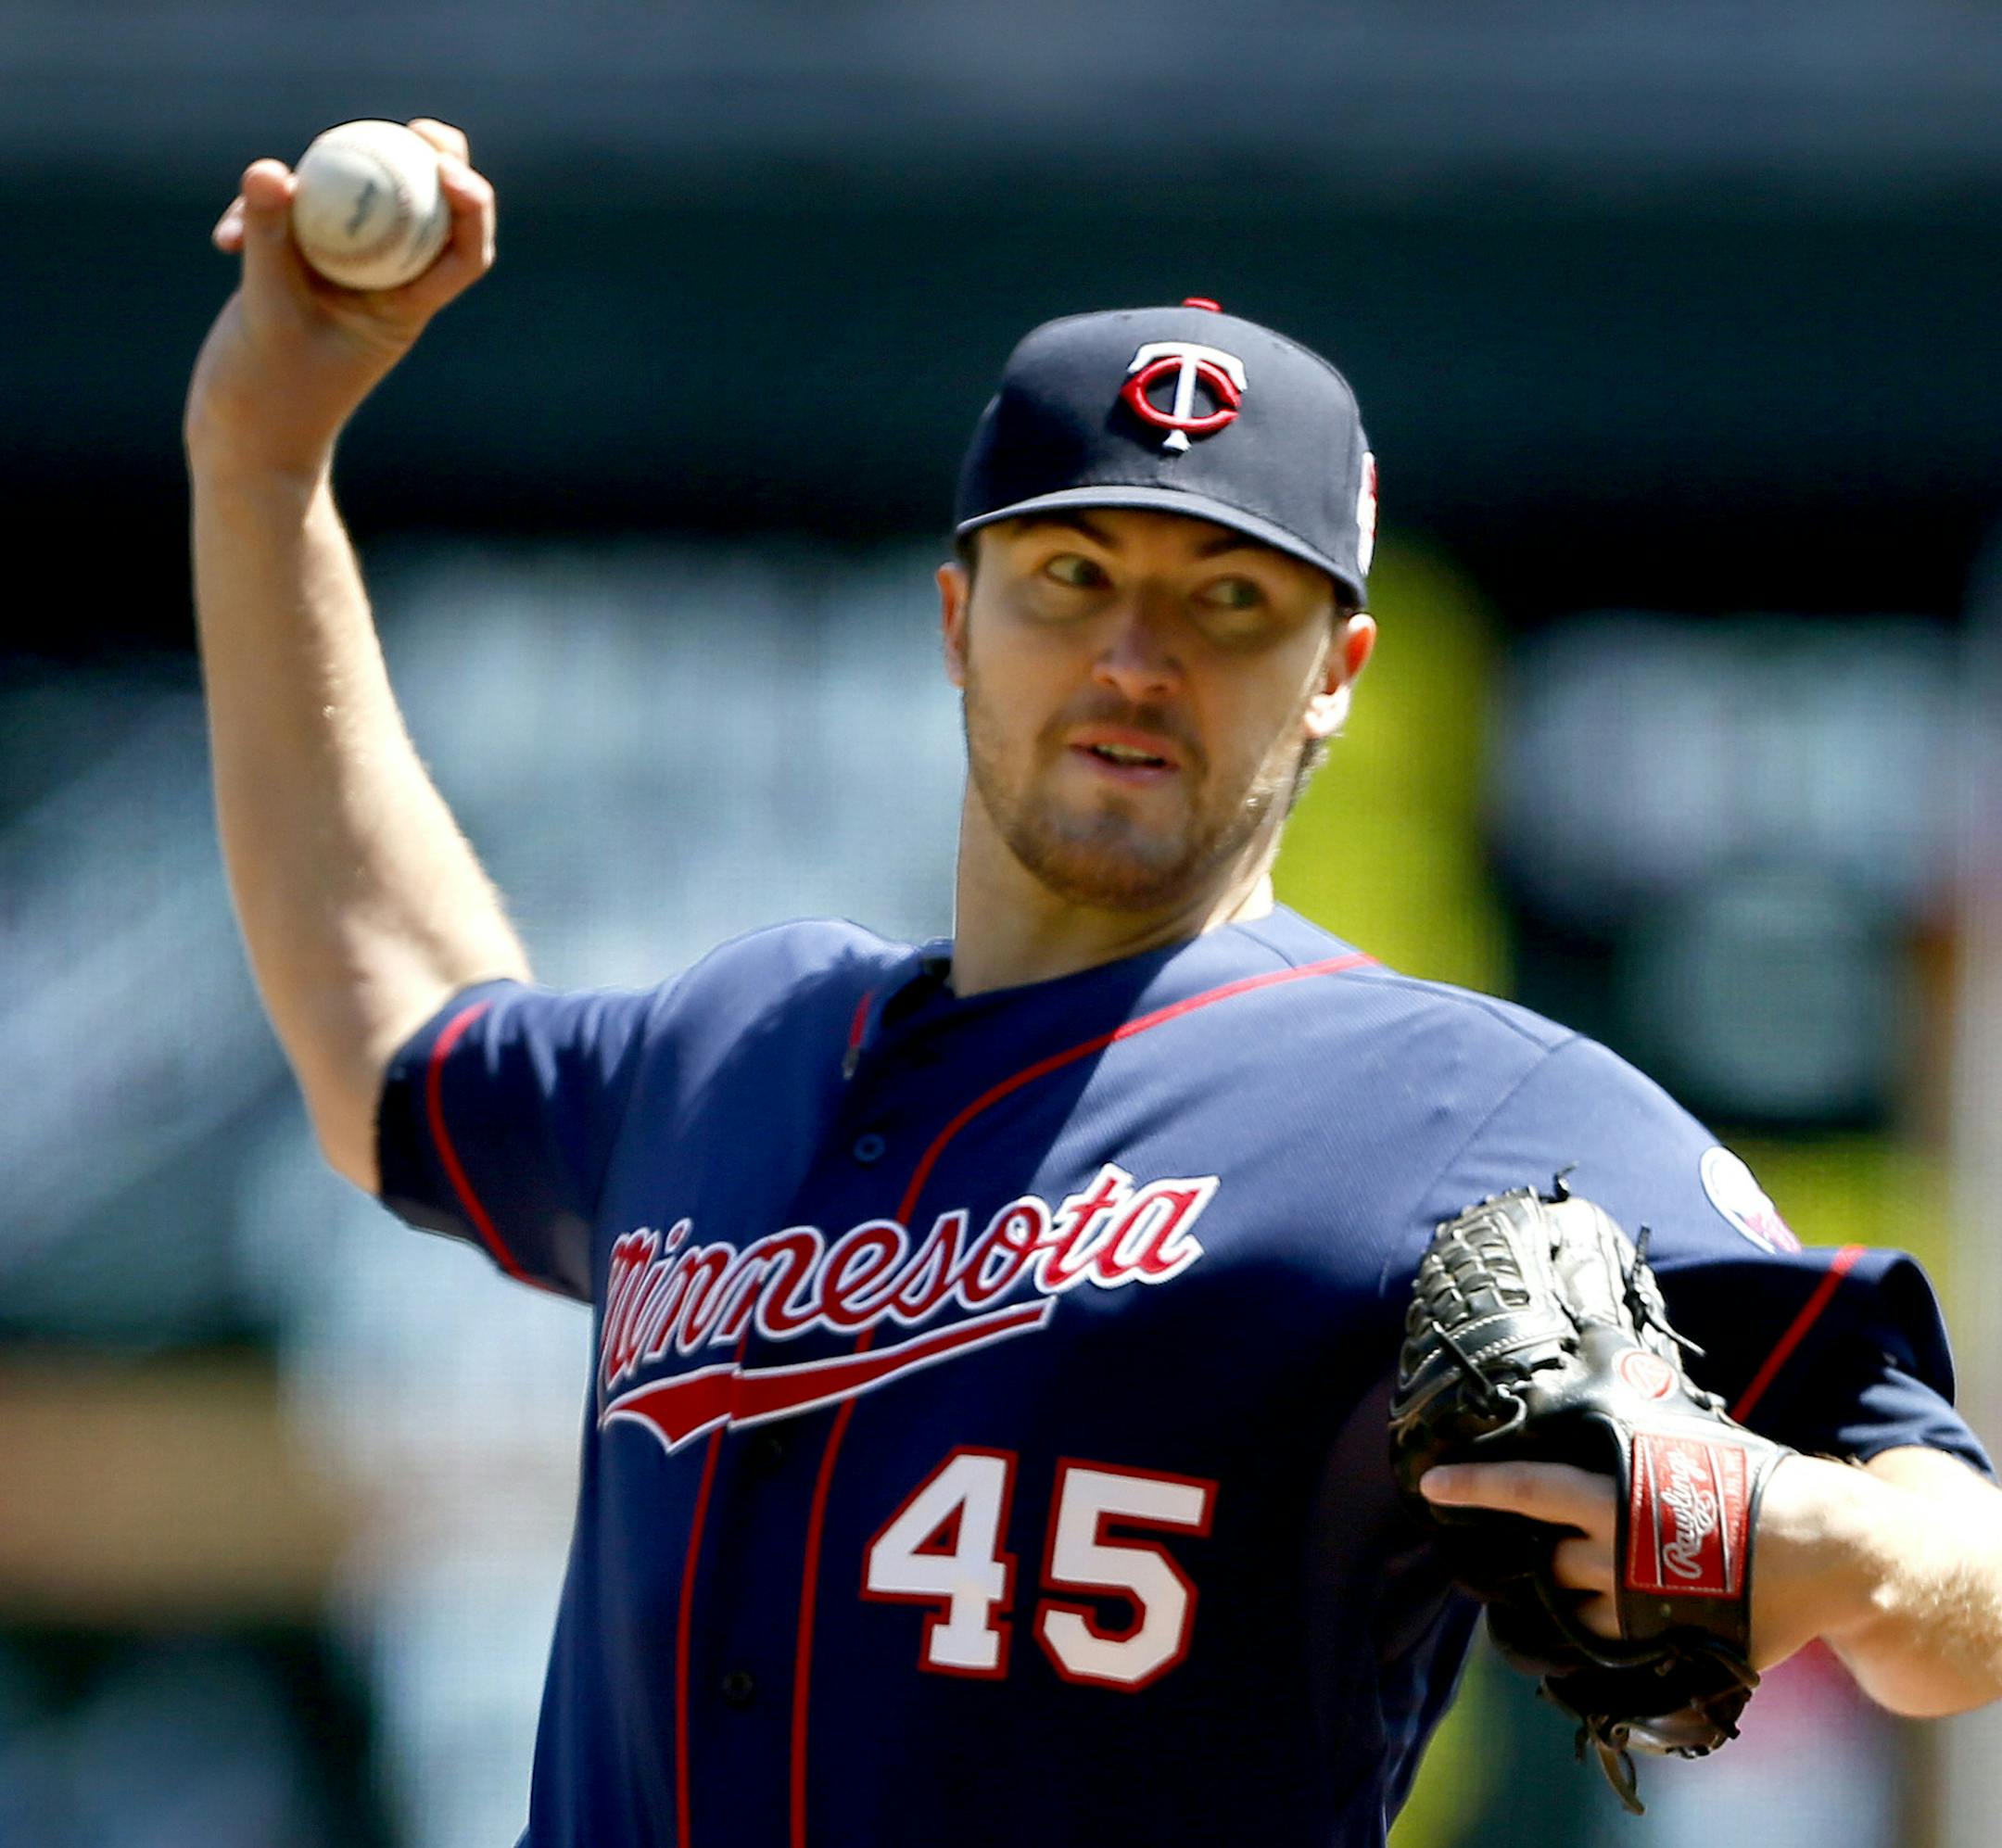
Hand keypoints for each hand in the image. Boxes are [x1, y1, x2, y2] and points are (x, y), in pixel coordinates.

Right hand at [183, 119, 495, 480]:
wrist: (242, 444)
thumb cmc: (269, 399)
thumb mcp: (267, 314)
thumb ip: (270, 241)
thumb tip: (272, 169)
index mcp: (404, 307)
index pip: (461, 253)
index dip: (470, 205)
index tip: (446, 168)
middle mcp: (384, 288)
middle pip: (423, 214)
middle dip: (426, 163)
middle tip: (412, 127)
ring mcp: (343, 278)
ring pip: (355, 205)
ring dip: (317, 181)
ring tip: (266, 185)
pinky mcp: (301, 272)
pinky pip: (297, 221)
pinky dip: (261, 215)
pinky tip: (221, 236)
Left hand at [1419, 1451, 1872, 1670]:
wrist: (1824, 1549)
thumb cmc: (1751, 1479)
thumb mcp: (1684, 1436)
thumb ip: (1631, 1424)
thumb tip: (1597, 1348)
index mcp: (1615, 1495)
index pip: (1525, 1488)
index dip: (1473, 1487)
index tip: (1430, 1486)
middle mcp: (1615, 1554)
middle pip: (1545, 1558)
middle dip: (1542, 1551)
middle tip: (1554, 1541)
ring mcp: (1637, 1608)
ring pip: (1572, 1604)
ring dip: (1572, 1591)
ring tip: (1600, 1570)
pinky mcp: (1664, 1645)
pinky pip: (1608, 1646)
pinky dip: (1603, 1630)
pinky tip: (1617, 1613)